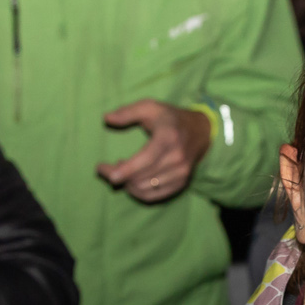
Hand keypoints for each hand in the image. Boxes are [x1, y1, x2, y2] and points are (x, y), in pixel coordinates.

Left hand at [98, 100, 212, 202]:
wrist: (200, 131)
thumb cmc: (170, 118)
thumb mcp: (150, 107)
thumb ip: (127, 112)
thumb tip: (106, 118)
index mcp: (169, 138)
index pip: (146, 159)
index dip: (127, 169)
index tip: (109, 174)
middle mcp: (177, 158)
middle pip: (143, 176)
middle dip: (119, 176)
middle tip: (104, 169)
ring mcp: (181, 173)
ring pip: (146, 189)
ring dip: (127, 184)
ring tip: (120, 171)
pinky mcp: (181, 184)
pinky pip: (154, 196)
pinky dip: (138, 192)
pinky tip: (131, 181)